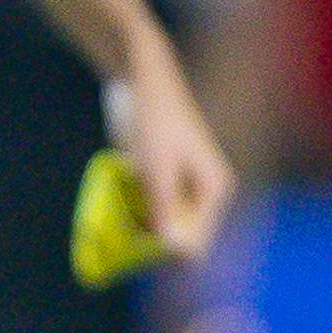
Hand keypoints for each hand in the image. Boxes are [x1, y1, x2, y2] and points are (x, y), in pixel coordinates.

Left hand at [102, 43, 238, 262]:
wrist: (140, 79)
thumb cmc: (154, 120)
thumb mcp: (157, 169)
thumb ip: (165, 209)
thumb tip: (175, 252)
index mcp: (214, 190)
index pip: (197, 243)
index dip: (167, 253)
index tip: (135, 251)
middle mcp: (204, 192)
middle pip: (180, 235)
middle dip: (152, 242)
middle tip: (121, 240)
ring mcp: (182, 186)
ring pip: (163, 224)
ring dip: (140, 229)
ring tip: (117, 222)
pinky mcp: (162, 180)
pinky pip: (151, 208)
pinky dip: (135, 213)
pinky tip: (118, 208)